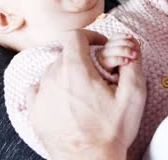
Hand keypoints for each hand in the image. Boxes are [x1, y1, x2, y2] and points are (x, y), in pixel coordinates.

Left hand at [26, 29, 145, 159]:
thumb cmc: (111, 132)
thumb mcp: (133, 96)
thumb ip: (133, 64)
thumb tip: (132, 45)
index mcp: (75, 69)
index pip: (76, 35)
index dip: (91, 35)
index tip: (101, 46)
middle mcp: (53, 77)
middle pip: (66, 54)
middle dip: (83, 59)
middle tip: (98, 75)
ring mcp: (41, 94)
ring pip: (53, 71)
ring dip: (68, 74)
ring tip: (83, 93)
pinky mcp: (34, 111)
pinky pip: (38, 88)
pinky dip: (51, 88)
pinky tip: (64, 101)